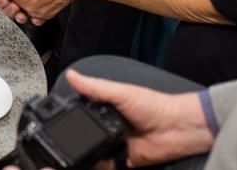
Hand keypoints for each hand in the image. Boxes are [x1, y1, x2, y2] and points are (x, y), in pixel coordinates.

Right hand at [64, 70, 215, 166]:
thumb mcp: (122, 93)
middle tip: (67, 143)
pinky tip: (99, 163)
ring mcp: (116, 145)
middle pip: (85, 136)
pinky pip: (108, 167)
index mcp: (106, 109)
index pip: (81, 113)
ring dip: (88, 155)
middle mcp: (109, 127)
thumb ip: (95, 88)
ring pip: (94, 153)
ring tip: (80, 155)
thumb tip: (72, 75)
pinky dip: (103, 167)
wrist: (178, 129)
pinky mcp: (125, 161)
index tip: (58, 122)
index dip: (70, 118)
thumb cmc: (155, 106)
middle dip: (77, 141)